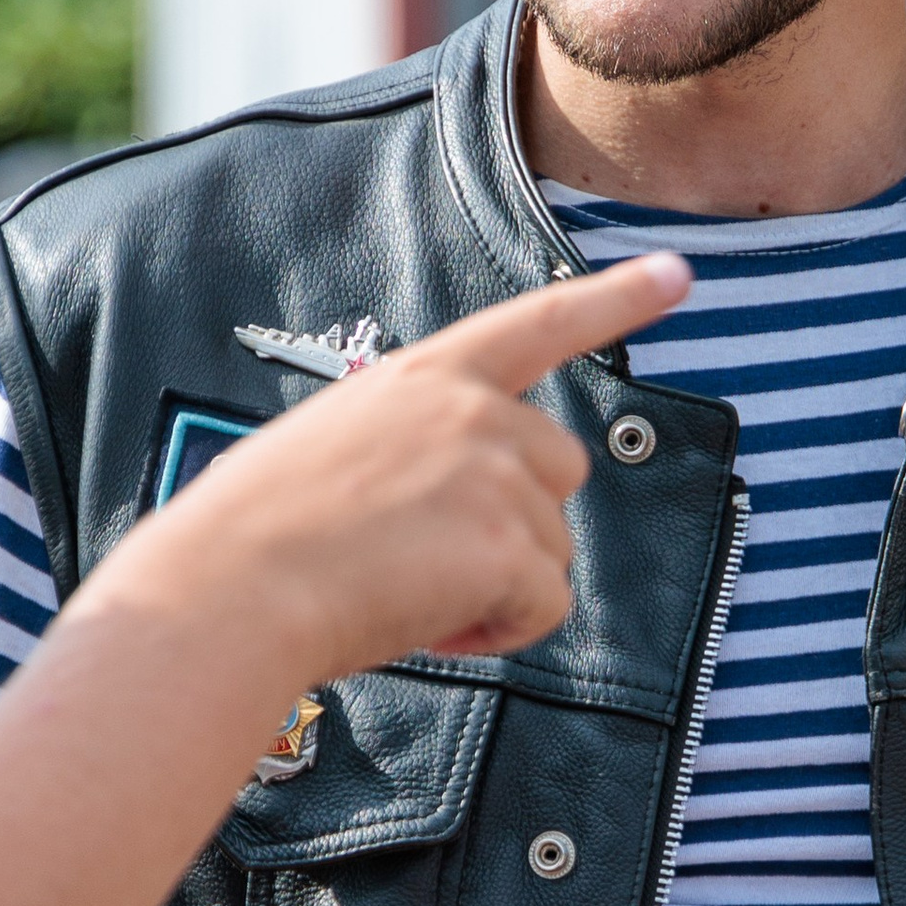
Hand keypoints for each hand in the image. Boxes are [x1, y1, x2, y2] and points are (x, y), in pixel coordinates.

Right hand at [128, 254, 691, 688]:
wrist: (229, 591)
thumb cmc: (256, 539)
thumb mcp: (335, 451)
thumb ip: (415, 452)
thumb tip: (461, 514)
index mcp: (423, 379)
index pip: (536, 324)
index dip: (615, 298)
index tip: (675, 273)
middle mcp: (473, 411)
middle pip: (561, 474)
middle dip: (514, 530)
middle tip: (418, 565)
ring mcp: (496, 472)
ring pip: (552, 551)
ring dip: (494, 588)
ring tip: (401, 591)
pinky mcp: (509, 543)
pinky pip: (544, 609)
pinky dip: (496, 632)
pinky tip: (423, 620)